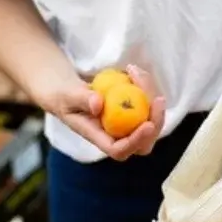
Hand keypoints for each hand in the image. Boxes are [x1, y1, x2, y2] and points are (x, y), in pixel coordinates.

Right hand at [35, 65, 165, 160]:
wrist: (67, 92)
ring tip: (135, 72)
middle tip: (158, 99)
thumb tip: (98, 105)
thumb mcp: (67, 96)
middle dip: (156, 122)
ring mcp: (126, 126)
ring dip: (150, 96)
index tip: (147, 124)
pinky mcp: (133, 112)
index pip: (120, 150)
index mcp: (99, 139)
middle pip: (144, 143)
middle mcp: (116, 137)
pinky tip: (134, 71)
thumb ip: (81, 99)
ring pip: (150, 121)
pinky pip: (148, 105)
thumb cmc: (63, 97)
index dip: (136, 141)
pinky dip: (146, 87)